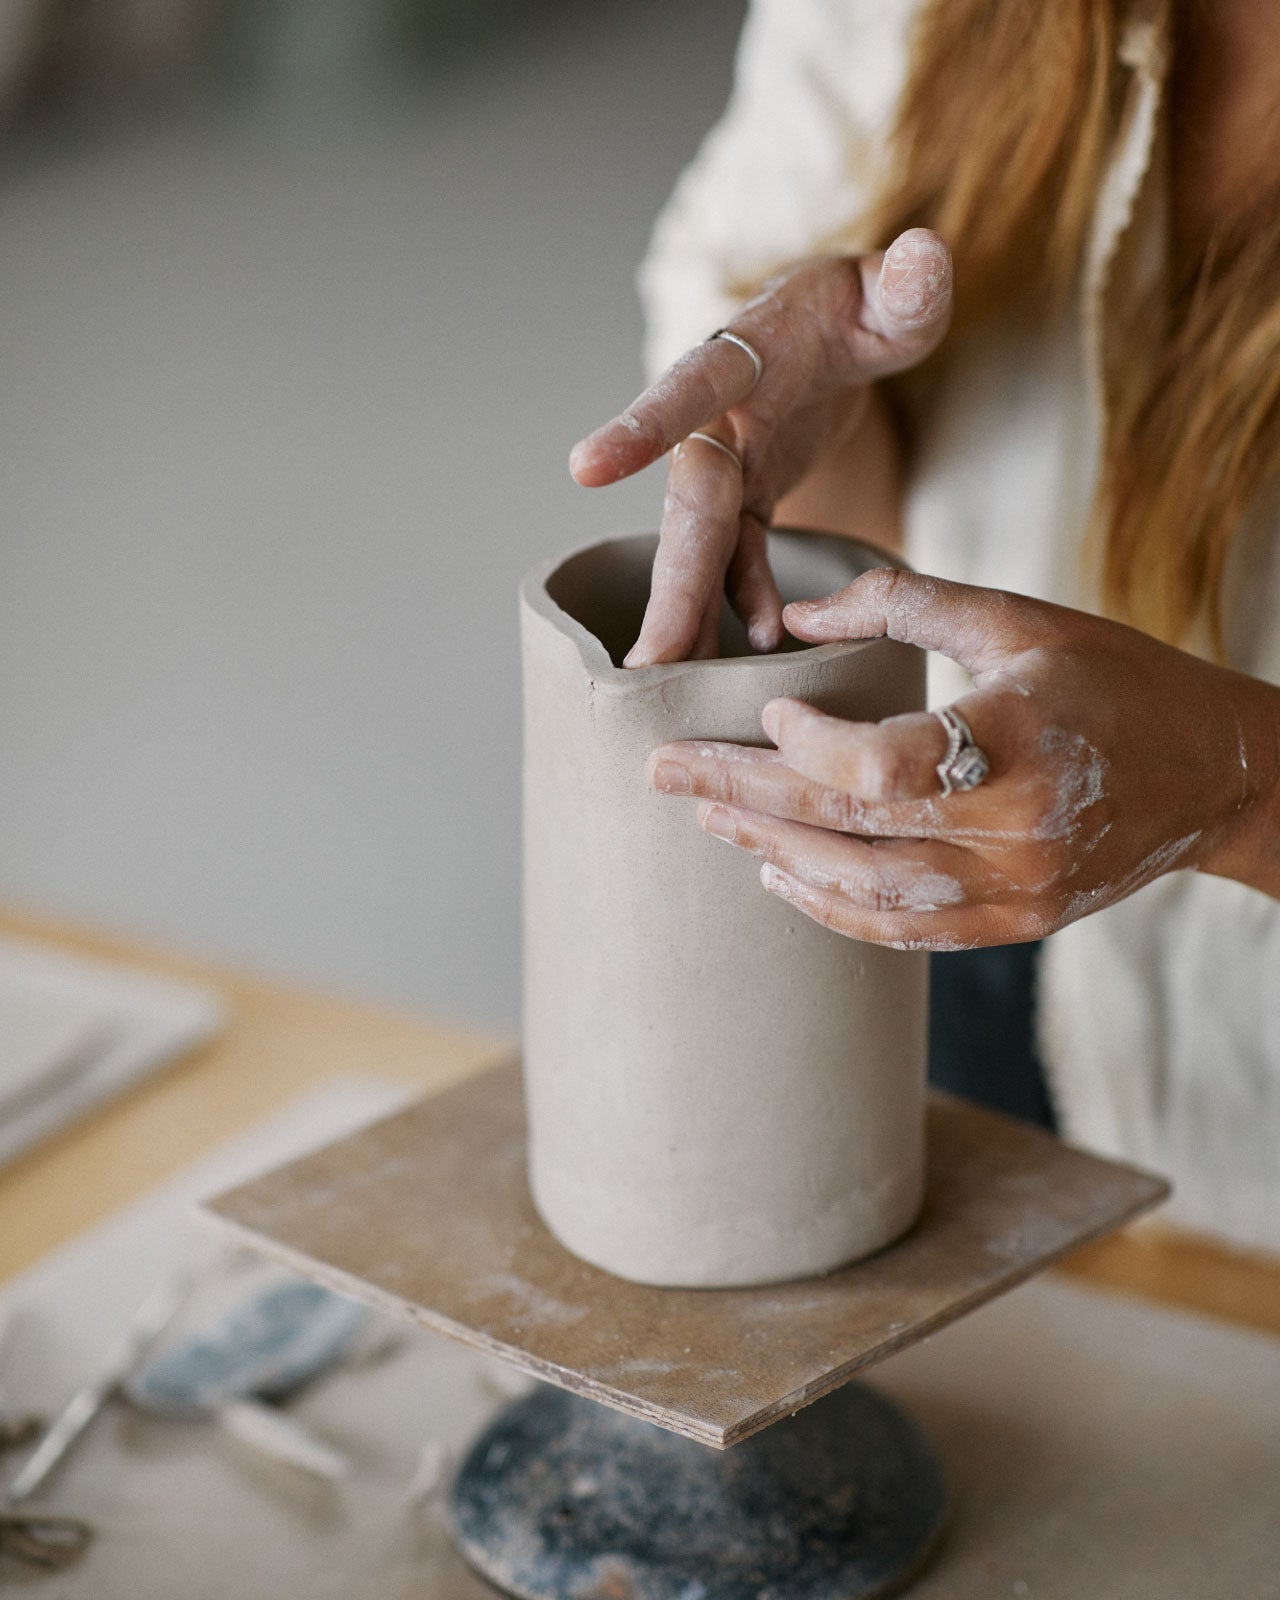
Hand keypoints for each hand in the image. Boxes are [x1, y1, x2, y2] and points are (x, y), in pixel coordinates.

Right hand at [569, 232, 952, 664]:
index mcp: (746, 357)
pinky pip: (736, 558)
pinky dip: (740, 602)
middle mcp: (721, 416)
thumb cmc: (863, 302)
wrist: (837, 328)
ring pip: (698, 547)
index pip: (688, 389)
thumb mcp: (894, 292)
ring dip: (687, 615)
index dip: (641, 426)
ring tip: (670, 686)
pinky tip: (754, 647)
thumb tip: (922, 255)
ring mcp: (730, 462)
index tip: (585, 467)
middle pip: (689, 506)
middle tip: (646, 662)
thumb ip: (905, 285)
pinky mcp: (748, 495)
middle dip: (671, 584)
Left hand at [643, 569, 1277, 947]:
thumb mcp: (1019, 618)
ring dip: (774, 854)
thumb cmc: (1115, 680)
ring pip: (865, 890)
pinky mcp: (1016, 924)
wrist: (1214, 774)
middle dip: (742, 799)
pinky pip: (903, 929)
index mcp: (1018, 742)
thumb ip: (904, 603)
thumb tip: (793, 613)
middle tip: (661, 773)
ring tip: (707, 821)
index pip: (881, 767)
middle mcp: (1015, 832)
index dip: (807, 748)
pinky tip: (778, 878)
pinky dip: (833, 907)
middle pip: (848, 827)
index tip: (764, 716)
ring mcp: (1016, 892)